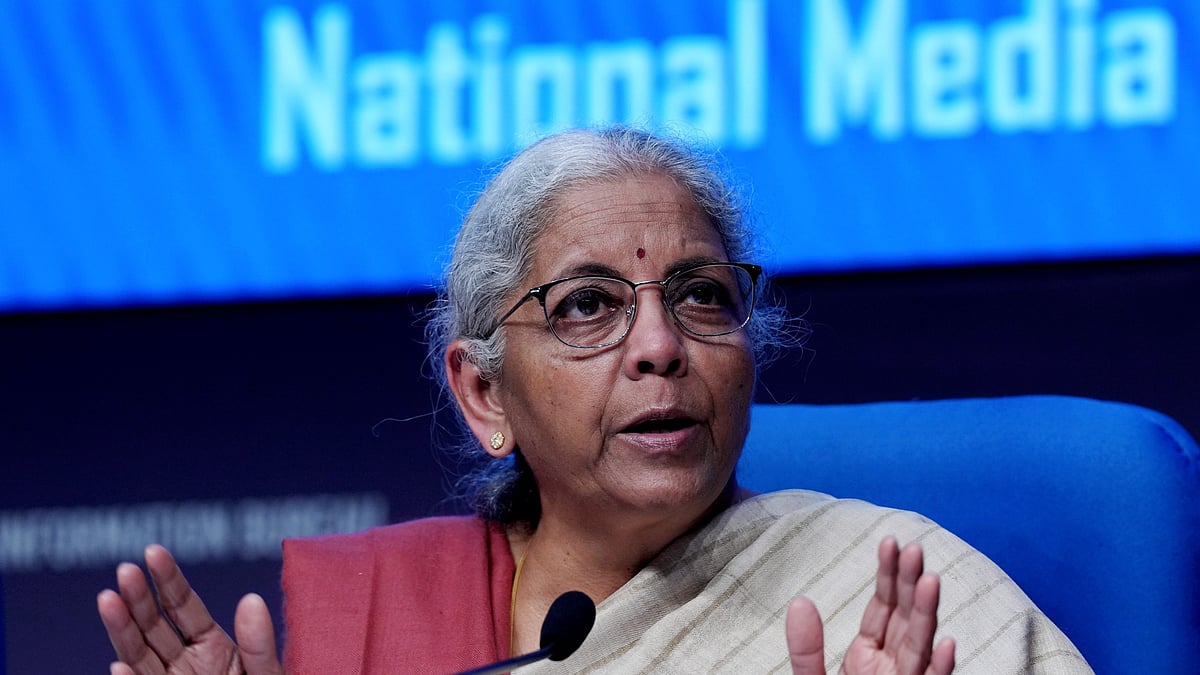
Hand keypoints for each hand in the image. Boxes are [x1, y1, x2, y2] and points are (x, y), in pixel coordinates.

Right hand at [97, 544, 283, 674]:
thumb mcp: (267, 674)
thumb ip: (260, 643)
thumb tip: (250, 598)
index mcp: (212, 645)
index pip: (184, 605)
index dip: (167, 579)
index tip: (152, 551)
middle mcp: (184, 663)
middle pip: (154, 626)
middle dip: (138, 598)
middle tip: (125, 568)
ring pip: (138, 656)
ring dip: (121, 629)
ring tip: (107, 598)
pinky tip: (117, 666)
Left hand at [786, 537, 954, 674]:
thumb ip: (807, 648)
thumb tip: (799, 603)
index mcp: (867, 657)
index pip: (883, 607)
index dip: (888, 575)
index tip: (890, 542)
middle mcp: (893, 666)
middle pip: (906, 619)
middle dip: (911, 583)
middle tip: (914, 548)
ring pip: (920, 646)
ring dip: (927, 613)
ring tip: (931, 580)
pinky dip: (939, 667)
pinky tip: (946, 643)